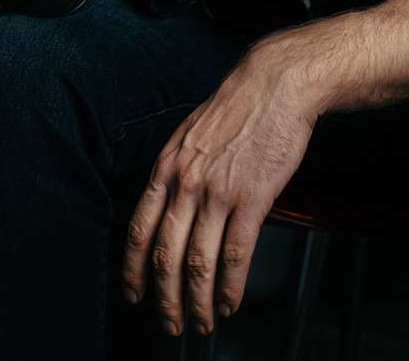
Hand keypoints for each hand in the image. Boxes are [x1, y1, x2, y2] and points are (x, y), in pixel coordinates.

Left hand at [121, 51, 316, 336]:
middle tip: (170, 324)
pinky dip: (231, 286)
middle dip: (165, 299)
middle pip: (165, 256)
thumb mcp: (191, 133)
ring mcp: (218, 192)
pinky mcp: (252, 198)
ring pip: (199, 263)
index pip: (139, 230)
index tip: (134, 294)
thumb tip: (171, 208)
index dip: (133, 269)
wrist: (275, 84)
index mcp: (167, 166)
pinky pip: (236, 254)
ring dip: (199, 301)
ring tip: (204, 321)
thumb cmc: (238, 106)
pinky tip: (231, 301)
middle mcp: (186, 182)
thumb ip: (178, 170)